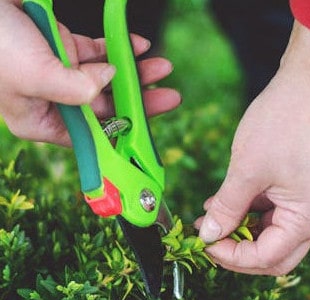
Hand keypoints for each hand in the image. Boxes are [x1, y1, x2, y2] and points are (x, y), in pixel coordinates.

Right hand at [0, 1, 180, 145]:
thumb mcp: (32, 75)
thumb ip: (75, 88)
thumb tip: (107, 81)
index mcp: (43, 120)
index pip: (91, 134)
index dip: (121, 132)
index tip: (148, 130)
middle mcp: (55, 100)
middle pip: (105, 106)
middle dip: (137, 99)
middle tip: (168, 96)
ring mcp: (61, 72)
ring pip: (106, 77)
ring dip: (134, 72)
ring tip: (162, 68)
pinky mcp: (65, 47)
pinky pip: (99, 50)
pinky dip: (118, 47)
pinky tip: (138, 46)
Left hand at [195, 21, 309, 275]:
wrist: (309, 81)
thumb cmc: (283, 121)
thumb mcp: (246, 169)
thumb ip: (227, 207)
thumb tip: (209, 234)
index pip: (267, 257)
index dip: (232, 257)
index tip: (204, 244)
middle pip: (274, 253)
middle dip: (239, 251)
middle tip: (210, 240)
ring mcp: (309, 201)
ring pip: (271, 233)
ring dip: (240, 230)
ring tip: (209, 218)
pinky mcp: (300, 188)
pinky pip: (272, 212)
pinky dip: (248, 212)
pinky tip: (223, 203)